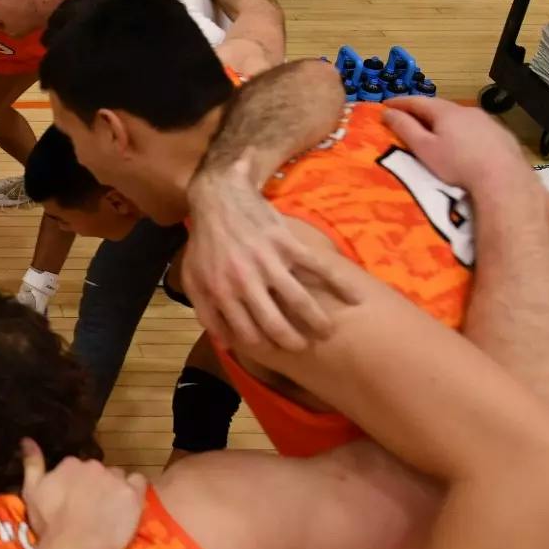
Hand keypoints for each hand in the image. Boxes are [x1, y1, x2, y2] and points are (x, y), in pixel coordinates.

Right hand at [19, 439, 145, 548]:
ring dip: (115, 489)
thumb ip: (32, 463)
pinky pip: (139, 483)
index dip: (78, 484)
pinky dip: (134, 491)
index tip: (75, 499)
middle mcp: (93, 466)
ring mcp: (114, 479)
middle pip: (99, 472)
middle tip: (92, 508)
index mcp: (70, 464)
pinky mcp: (132, 494)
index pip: (78, 468)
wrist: (73, 547)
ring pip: (118, 477)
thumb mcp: (31, 492)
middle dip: (96, 485)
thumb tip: (27, 439)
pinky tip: (127, 506)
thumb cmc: (49, 523)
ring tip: (109, 511)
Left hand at [185, 163, 356, 351]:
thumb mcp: (193, 278)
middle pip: (275, 324)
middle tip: (306, 347)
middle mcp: (246, 281)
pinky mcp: (287, 244)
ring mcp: (268, 262)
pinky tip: (355, 298)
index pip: (248, 333)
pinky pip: (318, 267)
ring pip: (299, 301)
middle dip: (293, 342)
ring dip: (317, 321)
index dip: (265, 346)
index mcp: (221, 292)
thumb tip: (225, 344)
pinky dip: (340, 284)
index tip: (277, 349)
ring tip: (327, 332)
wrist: (220, 199)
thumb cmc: (205, 243)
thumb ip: (206, 312)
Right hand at [381, 96, 531, 193]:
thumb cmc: (457, 164)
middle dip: (422, 111)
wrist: (502, 178)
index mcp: (446, 112)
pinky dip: (464, 131)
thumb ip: (405, 128)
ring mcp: (487, 121)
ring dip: (445, 121)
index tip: (385, 105)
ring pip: (460, 117)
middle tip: (408, 117)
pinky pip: (476, 128)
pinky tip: (464, 143)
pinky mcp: (501, 135)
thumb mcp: (424, 148)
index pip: (418, 101)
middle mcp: (467, 111)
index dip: (400, 102)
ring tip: (436, 131)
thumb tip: (387, 112)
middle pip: (440, 107)